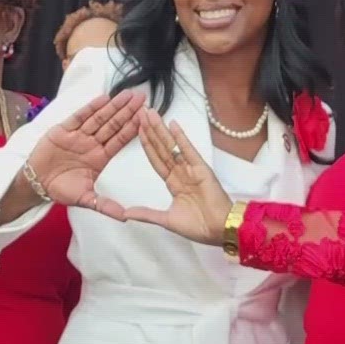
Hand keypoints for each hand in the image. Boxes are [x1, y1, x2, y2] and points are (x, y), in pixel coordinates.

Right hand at [24, 92, 146, 214]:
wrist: (37, 184)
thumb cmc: (62, 190)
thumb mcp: (86, 199)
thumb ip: (105, 206)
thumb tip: (126, 218)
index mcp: (100, 158)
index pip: (120, 140)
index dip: (133, 128)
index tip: (147, 118)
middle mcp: (92, 144)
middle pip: (113, 125)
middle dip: (128, 112)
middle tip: (143, 98)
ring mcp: (79, 135)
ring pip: (99, 118)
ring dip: (113, 106)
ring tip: (128, 94)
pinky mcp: (64, 130)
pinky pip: (79, 117)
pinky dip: (90, 108)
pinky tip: (103, 98)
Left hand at [115, 111, 232, 245]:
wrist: (218, 230)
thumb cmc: (199, 226)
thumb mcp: (166, 220)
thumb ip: (146, 214)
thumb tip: (126, 213)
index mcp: (173, 183)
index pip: (156, 159)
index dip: (147, 144)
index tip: (138, 129)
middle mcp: (181, 172)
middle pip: (162, 148)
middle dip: (151, 131)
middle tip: (141, 113)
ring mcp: (191, 169)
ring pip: (172, 146)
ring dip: (161, 130)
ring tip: (151, 113)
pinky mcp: (201, 169)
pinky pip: (188, 151)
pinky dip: (180, 138)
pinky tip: (173, 125)